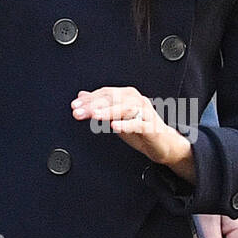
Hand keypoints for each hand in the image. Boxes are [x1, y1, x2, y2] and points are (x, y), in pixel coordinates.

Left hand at [71, 86, 194, 180]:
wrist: (162, 143)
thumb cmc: (139, 128)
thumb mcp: (116, 116)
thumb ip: (100, 105)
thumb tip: (82, 95)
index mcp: (127, 95)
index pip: (105, 93)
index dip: (89, 99)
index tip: (75, 106)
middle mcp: (136, 100)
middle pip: (113, 99)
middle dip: (93, 105)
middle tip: (78, 112)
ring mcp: (145, 113)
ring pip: (125, 108)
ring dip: (107, 111)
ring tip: (94, 115)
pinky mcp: (152, 127)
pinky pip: (138, 124)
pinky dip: (126, 124)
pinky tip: (114, 126)